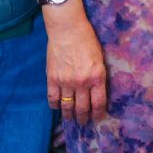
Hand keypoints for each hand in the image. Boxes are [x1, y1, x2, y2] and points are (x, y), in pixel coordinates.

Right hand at [44, 3, 107, 124]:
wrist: (67, 29)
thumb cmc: (87, 39)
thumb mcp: (100, 58)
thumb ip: (98, 74)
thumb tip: (97, 89)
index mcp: (97, 76)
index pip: (99, 102)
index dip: (98, 113)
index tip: (98, 118)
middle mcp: (82, 82)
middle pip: (83, 107)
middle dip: (84, 118)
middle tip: (83, 123)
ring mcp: (66, 82)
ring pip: (67, 106)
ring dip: (69, 115)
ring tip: (71, 119)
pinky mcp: (52, 78)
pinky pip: (53, 98)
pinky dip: (55, 105)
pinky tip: (57, 108)